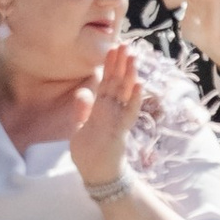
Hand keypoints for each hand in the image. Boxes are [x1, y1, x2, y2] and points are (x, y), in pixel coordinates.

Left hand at [71, 42, 142, 192]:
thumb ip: (82, 110)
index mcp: (102, 109)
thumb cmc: (90, 153)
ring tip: (133, 57)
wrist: (97, 175)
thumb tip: (82, 91)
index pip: (107, 82)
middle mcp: (112, 111)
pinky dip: (134, 99)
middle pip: (118, 83)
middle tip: (126, 44)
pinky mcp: (120, 132)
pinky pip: (128, 113)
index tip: (112, 47)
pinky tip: (139, 84)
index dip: (109, 65)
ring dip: (130, 75)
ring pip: (125, 94)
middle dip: (121, 64)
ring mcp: (117, 120)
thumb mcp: (80, 128)